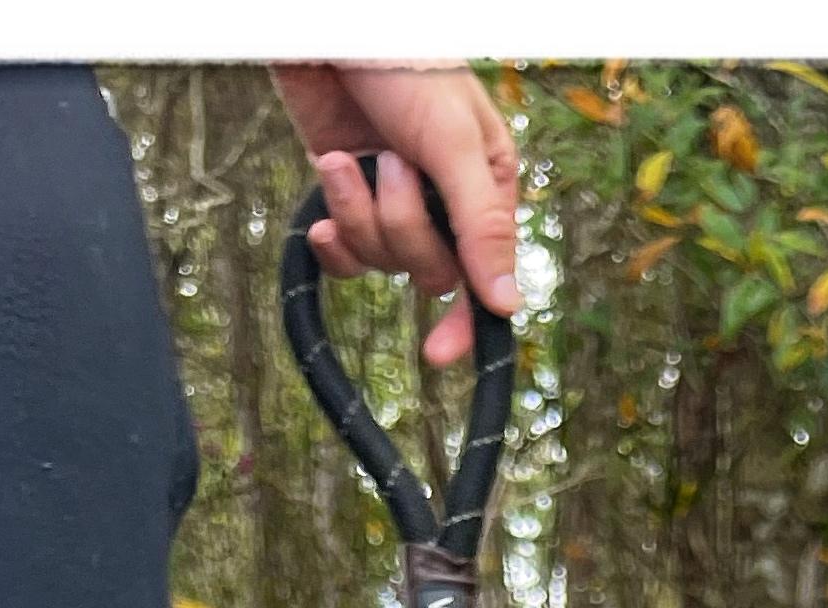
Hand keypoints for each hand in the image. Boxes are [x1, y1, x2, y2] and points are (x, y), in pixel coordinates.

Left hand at [272, 63, 519, 363]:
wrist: (331, 32)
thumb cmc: (406, 64)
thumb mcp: (454, 143)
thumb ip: (480, 225)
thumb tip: (506, 305)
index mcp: (484, 190)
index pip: (485, 277)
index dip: (466, 320)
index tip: (438, 354)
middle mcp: (443, 205)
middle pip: (428, 270)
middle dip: (398, 225)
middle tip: (389, 163)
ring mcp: (394, 202)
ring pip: (382, 259)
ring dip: (356, 212)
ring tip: (345, 157)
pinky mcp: (351, 198)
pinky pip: (347, 255)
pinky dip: (333, 237)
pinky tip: (321, 215)